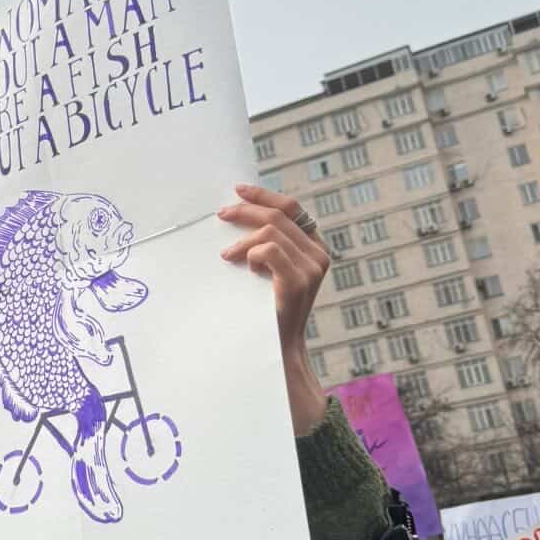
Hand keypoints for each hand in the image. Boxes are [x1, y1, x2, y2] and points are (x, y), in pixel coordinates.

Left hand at [219, 184, 329, 434]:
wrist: (274, 350)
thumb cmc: (263, 310)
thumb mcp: (266, 271)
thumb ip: (265, 245)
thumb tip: (236, 212)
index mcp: (313, 248)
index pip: (291, 208)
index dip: (263, 195)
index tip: (237, 189)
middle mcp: (318, 255)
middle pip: (279, 216)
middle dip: (245, 212)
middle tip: (220, 216)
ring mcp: (312, 270)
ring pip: (271, 232)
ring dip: (244, 240)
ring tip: (228, 257)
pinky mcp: (298, 284)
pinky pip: (269, 250)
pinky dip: (251, 255)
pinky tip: (245, 269)